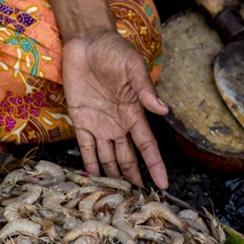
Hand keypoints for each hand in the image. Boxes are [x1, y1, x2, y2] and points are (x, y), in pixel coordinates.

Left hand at [62, 29, 168, 187]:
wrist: (85, 41)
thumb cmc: (113, 50)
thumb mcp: (132, 66)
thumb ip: (145, 89)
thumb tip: (162, 110)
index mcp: (133, 113)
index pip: (146, 145)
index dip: (155, 165)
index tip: (162, 185)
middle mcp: (118, 124)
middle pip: (127, 158)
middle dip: (134, 179)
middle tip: (138, 202)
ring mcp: (99, 125)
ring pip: (108, 158)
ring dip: (113, 176)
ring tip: (117, 198)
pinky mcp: (81, 121)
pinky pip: (86, 148)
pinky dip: (89, 165)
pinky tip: (94, 181)